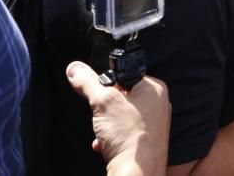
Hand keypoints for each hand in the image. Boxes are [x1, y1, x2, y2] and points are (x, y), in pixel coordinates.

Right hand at [66, 61, 169, 175]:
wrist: (136, 173)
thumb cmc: (128, 136)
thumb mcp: (102, 101)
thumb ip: (88, 82)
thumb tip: (75, 68)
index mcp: (155, 88)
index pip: (126, 74)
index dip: (109, 83)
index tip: (98, 91)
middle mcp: (158, 104)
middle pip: (122, 96)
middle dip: (105, 106)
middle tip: (102, 114)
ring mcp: (153, 124)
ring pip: (120, 116)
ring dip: (105, 123)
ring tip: (103, 131)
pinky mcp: (146, 141)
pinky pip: (123, 132)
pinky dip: (111, 137)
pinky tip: (103, 144)